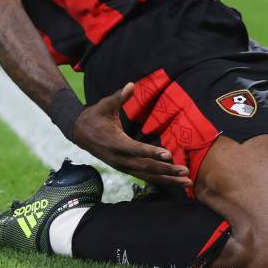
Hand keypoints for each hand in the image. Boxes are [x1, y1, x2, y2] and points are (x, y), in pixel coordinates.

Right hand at [71, 82, 192, 187]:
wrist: (80, 133)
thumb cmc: (95, 116)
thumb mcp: (104, 105)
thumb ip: (119, 97)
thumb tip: (131, 85)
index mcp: (115, 142)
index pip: (135, 150)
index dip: (151, 152)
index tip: (168, 154)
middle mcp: (119, 158)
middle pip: (145, 167)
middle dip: (166, 170)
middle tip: (185, 171)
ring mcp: (123, 166)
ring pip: (147, 176)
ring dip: (168, 179)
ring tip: (187, 182)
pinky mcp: (126, 169)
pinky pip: (145, 176)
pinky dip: (161, 180)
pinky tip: (175, 181)